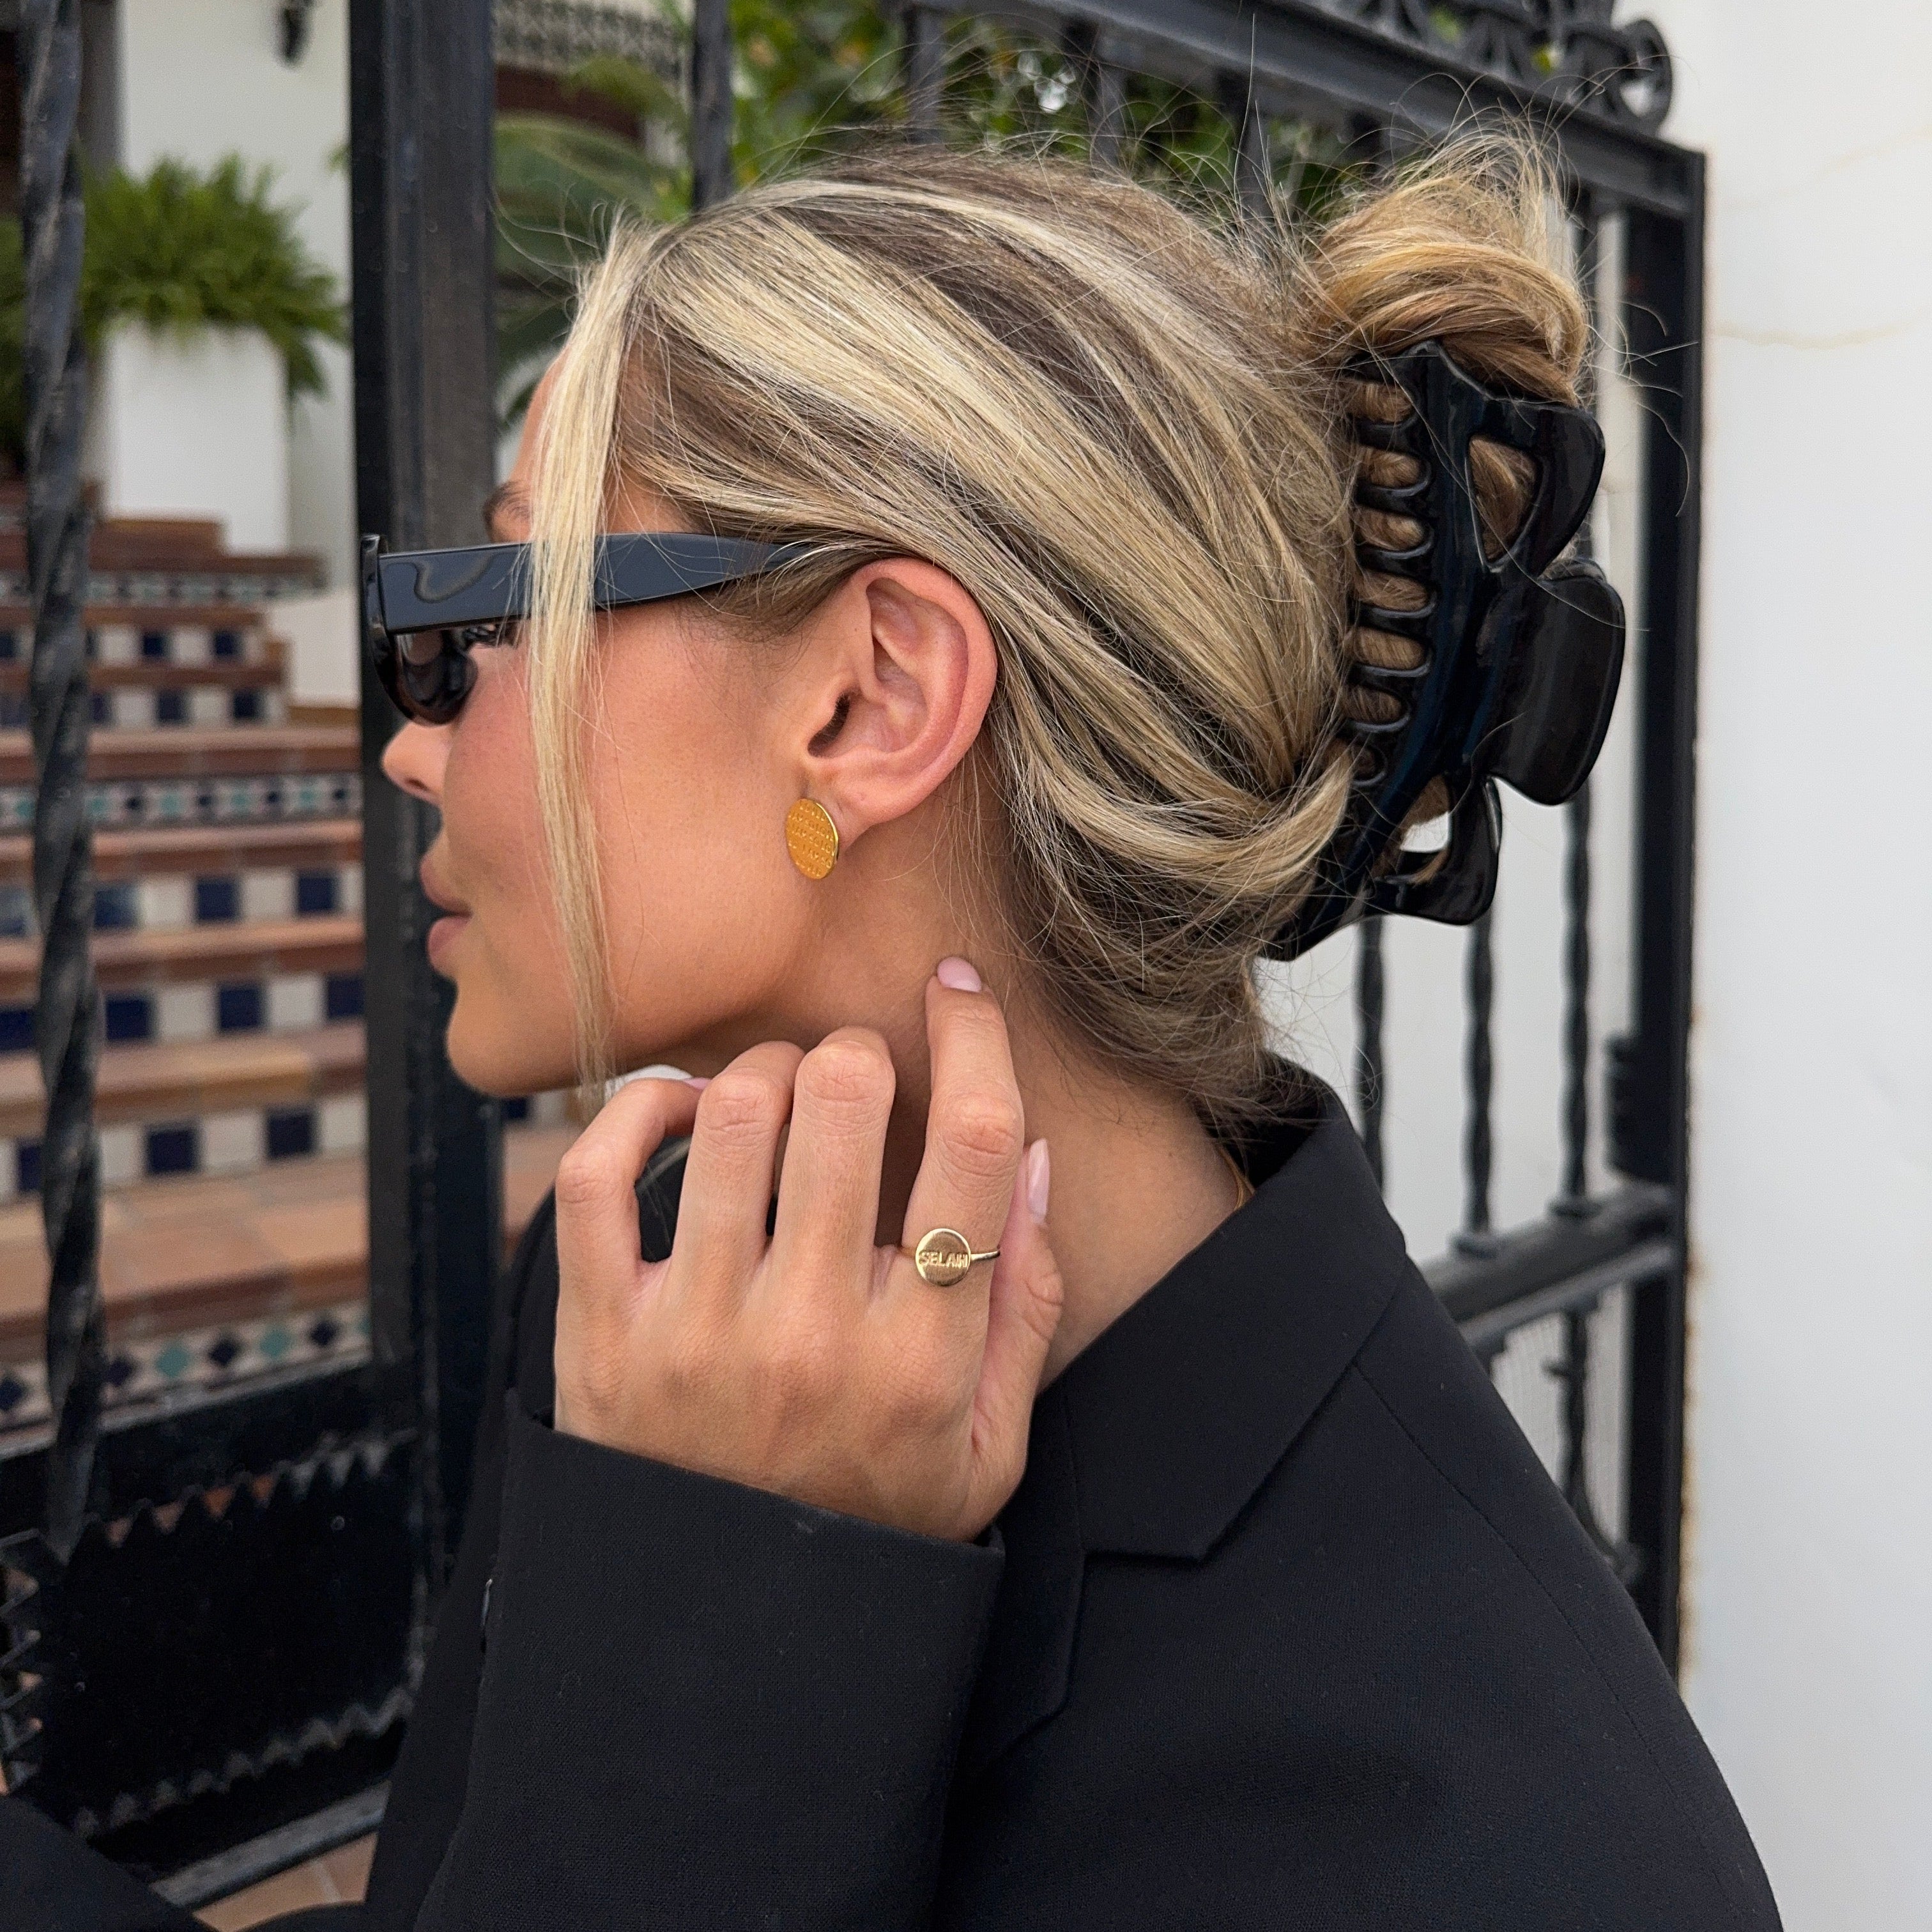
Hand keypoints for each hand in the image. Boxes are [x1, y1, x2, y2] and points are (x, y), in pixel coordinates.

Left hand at [551, 960, 1063, 1540]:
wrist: (728, 1634)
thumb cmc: (872, 1523)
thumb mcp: (991, 1447)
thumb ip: (1026, 1306)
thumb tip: (1030, 1156)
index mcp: (922, 1360)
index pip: (973, 1149)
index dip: (978, 1040)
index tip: (961, 993)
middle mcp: (812, 1336)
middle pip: (846, 1104)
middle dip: (862, 1053)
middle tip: (859, 1072)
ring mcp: (697, 1333)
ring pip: (730, 1117)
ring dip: (765, 1068)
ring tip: (777, 1088)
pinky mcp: (602, 1335)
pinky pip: (595, 1176)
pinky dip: (637, 1111)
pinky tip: (677, 1110)